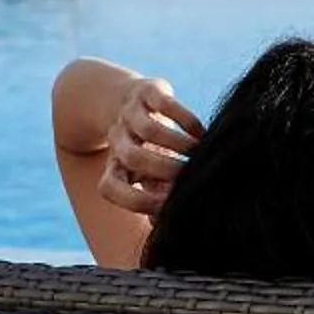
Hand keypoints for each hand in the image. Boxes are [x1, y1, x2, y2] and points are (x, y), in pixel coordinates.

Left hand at [98, 77, 202, 214]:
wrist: (119, 100)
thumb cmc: (143, 152)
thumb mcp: (144, 178)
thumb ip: (156, 200)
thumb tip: (170, 222)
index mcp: (113, 166)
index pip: (111, 187)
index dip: (138, 200)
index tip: (169, 206)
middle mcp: (117, 141)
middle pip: (133, 157)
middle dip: (165, 169)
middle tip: (193, 178)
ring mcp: (130, 114)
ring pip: (150, 129)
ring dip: (179, 144)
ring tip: (202, 154)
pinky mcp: (146, 91)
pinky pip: (164, 104)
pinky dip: (186, 120)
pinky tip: (202, 134)